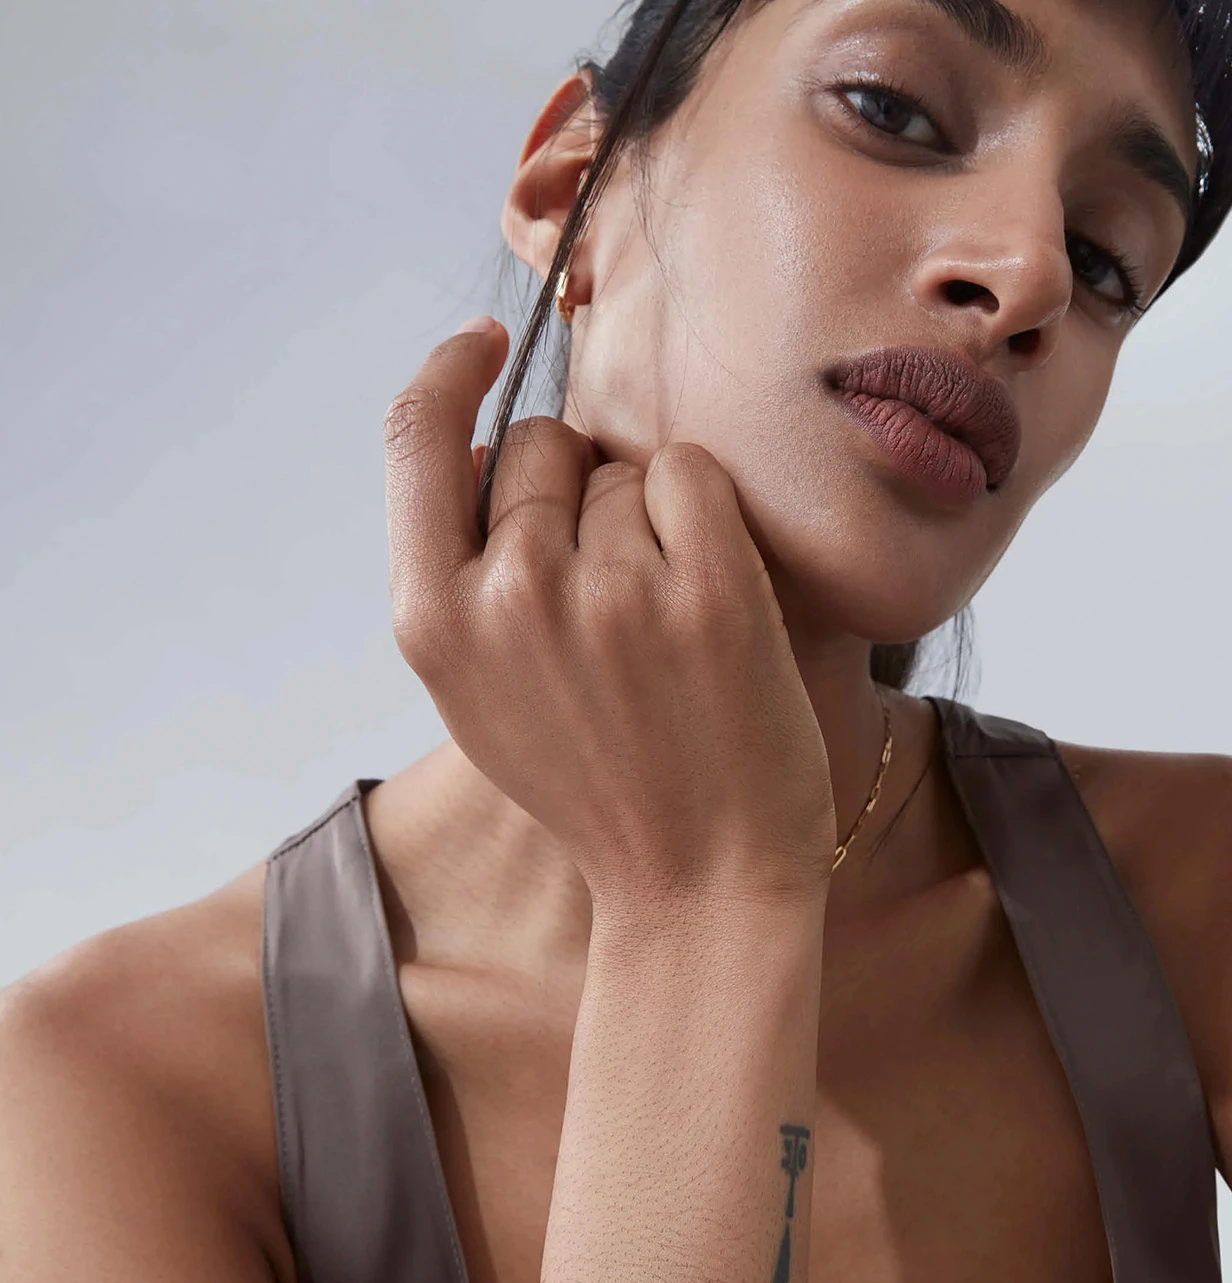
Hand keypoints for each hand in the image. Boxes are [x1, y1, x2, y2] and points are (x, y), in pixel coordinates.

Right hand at [382, 318, 836, 905]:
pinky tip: (710, 597)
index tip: (481, 343)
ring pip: (623, 468)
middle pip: (543, 445)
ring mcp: (611, 591)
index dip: (447, 374)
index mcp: (433, 621)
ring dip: (647, 521)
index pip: (414, 438)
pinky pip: (692, 474)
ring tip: (663, 630)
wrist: (699, 883)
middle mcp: (512, 594)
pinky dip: (705, 517)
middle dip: (579, 489)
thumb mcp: (480, 695)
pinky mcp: (708, 590)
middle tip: (616, 596)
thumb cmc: (598, 784)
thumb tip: (488, 444)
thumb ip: (461, 576)